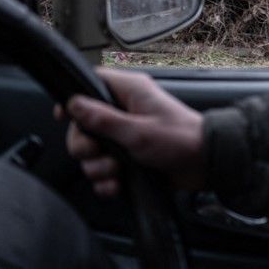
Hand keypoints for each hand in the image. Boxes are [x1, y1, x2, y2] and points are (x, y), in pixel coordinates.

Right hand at [56, 68, 205, 196]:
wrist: (205, 164)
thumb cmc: (179, 139)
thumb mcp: (137, 130)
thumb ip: (103, 119)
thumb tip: (73, 103)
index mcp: (129, 92)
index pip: (90, 83)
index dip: (73, 98)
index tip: (63, 117)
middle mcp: (124, 110)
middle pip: (82, 125)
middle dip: (85, 145)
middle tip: (98, 152)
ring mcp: (125, 135)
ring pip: (91, 152)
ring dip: (98, 167)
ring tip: (117, 170)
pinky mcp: (127, 158)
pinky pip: (103, 170)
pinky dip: (106, 181)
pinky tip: (117, 185)